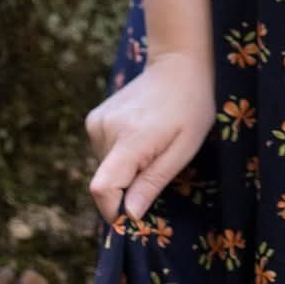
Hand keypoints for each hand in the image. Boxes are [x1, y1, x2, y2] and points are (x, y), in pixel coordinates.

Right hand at [84, 50, 216, 225]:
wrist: (178, 65)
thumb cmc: (191, 108)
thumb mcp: (183, 149)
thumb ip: (152, 182)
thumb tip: (128, 216)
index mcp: (130, 139)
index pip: (103, 188)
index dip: (114, 211)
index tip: (134, 217)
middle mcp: (105, 130)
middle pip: (106, 182)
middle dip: (128, 188)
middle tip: (157, 166)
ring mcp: (96, 122)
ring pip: (105, 168)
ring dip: (126, 170)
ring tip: (152, 145)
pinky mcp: (94, 118)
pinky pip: (103, 153)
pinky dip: (120, 155)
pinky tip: (140, 136)